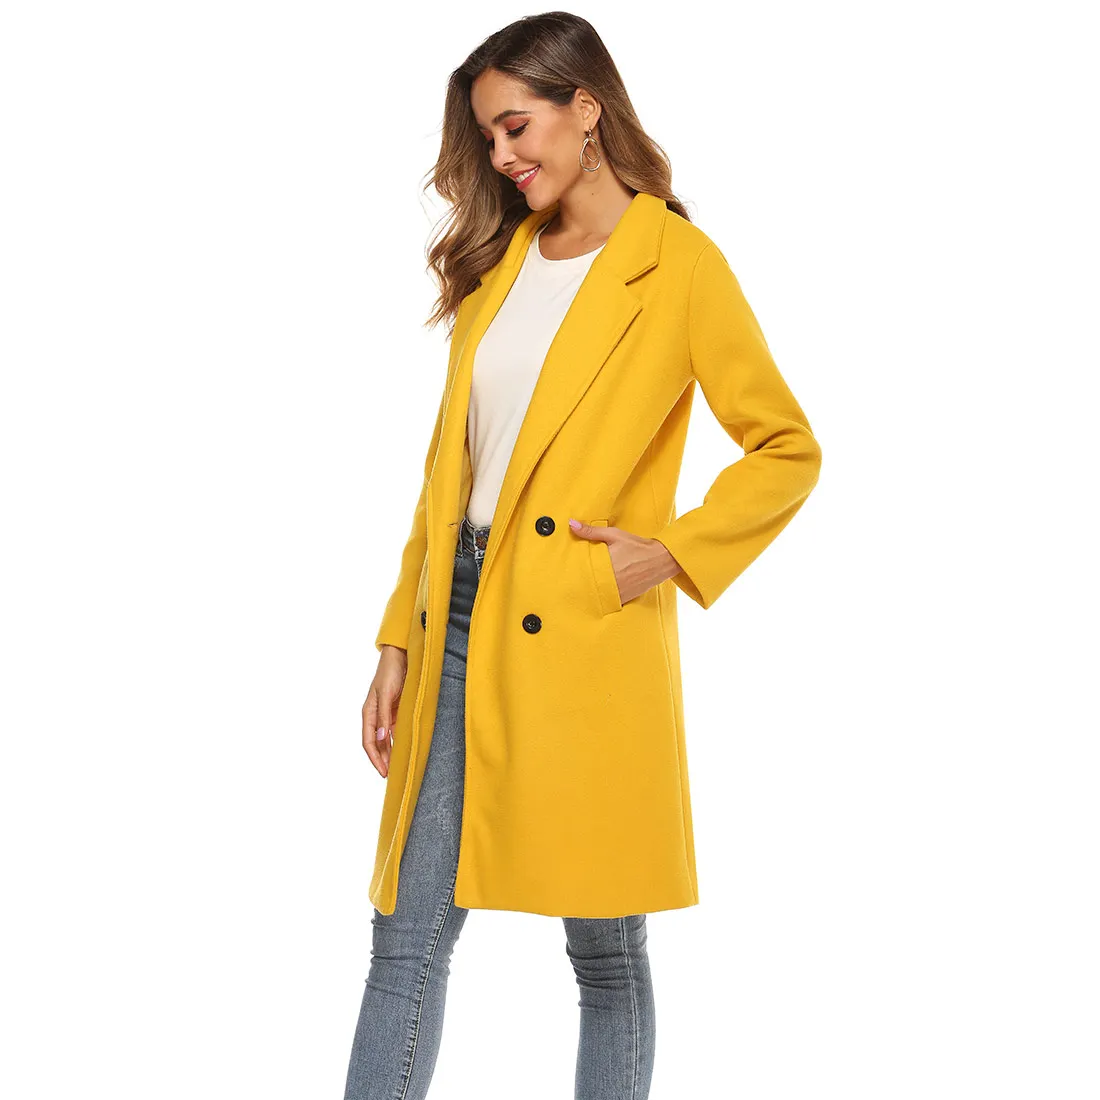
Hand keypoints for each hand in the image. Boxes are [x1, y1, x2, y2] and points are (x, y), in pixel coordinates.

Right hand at [362, 645, 407, 778]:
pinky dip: (398, 742)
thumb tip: (380, 738)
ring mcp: (386, 714)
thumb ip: (384, 717)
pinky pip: (396, 731)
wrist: (400, 656)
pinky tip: (404, 750)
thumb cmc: (390, 672)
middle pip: (377, 744)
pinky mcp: (397, 711)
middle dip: (382, 761)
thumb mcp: (386, 695)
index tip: (384, 772)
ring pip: (386, 740)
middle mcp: (376, 716)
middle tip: (391, 776)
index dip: (375, 759)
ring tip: (397, 768)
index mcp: (369, 713)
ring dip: (390, 754)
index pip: (369, 742)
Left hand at [568, 518, 682, 603]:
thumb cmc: (637, 546)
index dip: (573, 574)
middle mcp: (611, 582)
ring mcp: (618, 592)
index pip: (582, 573)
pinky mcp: (625, 598)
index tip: (566, 573)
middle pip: (588, 586)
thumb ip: (591, 531)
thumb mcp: (614, 535)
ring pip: (598, 596)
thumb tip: (571, 524)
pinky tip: (599, 594)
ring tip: (583, 588)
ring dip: (592, 592)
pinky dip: (604, 598)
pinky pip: (609, 601)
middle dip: (580, 583)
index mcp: (605, 566)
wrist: (661, 559)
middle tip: (571, 582)